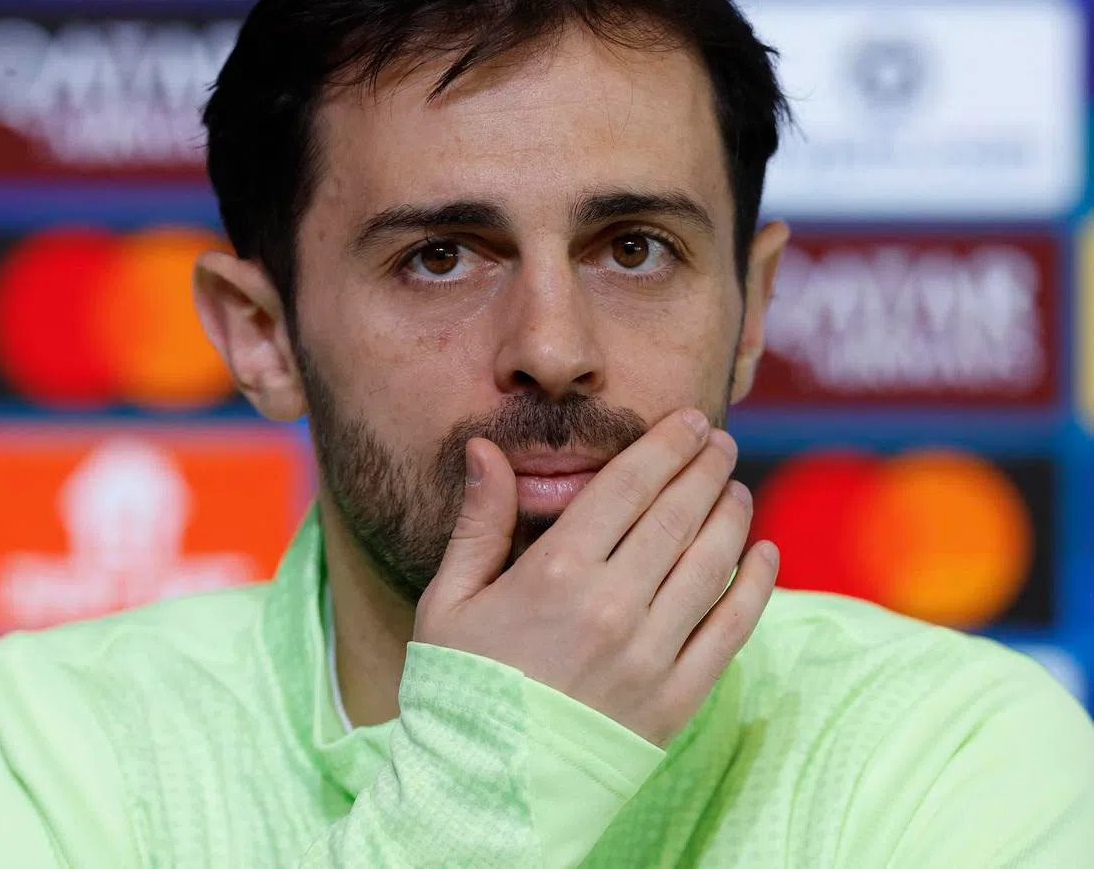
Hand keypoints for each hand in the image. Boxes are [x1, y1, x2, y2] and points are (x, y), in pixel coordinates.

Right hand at [412, 408, 778, 745]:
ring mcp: (649, 657)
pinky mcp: (675, 702)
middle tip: (721, 441)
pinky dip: (756, 587)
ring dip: (732, 515)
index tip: (690, 421)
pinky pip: (731, 633)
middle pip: (678, 515)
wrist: (484, 794)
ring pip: (711, 565)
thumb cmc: (462, 688)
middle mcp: (611, 607)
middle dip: (706, 467)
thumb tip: (485, 449)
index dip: (665, 445)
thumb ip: (478, 521)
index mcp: (555, 574)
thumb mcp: (449, 599)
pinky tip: (765, 553)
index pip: (628, 486)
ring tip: (737, 488)